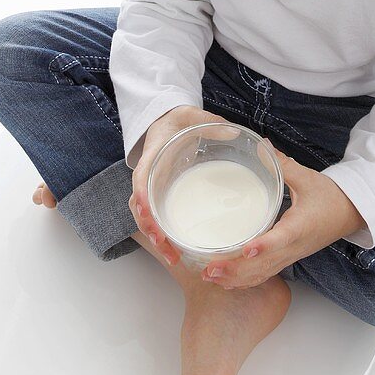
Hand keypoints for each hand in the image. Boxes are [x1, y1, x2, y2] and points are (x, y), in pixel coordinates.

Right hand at [128, 105, 230, 266]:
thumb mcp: (193, 116)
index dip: (142, 196)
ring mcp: (152, 187)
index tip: (147, 212)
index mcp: (153, 154)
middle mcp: (148, 175)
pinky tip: (176, 251)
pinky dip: (163, 235)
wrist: (168, 122)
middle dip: (151, 229)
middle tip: (167, 249)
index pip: (141, 177)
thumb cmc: (179, 121)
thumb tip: (234, 132)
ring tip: (173, 258)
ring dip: (156, 239)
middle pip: (140, 207)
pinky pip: (156, 217)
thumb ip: (211, 122)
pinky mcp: (161, 195)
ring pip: (146, 218)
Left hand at [202, 144, 364, 289]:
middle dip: (236, 269)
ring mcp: (290, 256)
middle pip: (264, 265)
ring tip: (209, 278)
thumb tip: (260, 144)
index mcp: (299, 226)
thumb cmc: (330, 196)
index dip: (263, 246)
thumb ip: (281, 163)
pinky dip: (245, 280)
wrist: (350, 214)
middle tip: (208, 269)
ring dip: (236, 278)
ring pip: (262, 274)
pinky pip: (265, 275)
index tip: (246, 250)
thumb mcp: (307, 177)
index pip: (281, 239)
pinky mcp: (288, 259)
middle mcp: (294, 246)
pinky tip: (227, 281)